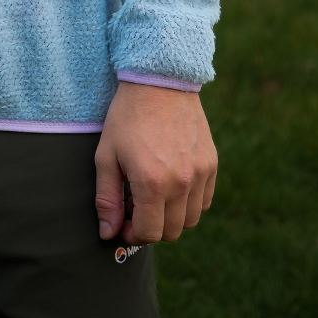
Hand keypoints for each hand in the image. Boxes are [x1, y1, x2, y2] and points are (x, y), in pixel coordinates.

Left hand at [95, 81, 216, 245]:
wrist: (159, 81)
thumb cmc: (127, 117)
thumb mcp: (106, 155)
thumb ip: (107, 199)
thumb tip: (108, 234)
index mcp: (152, 183)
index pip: (149, 233)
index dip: (132, 235)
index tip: (123, 224)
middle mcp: (181, 183)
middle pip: (171, 232)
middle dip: (151, 228)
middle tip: (135, 209)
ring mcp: (200, 174)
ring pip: (191, 220)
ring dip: (172, 217)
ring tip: (154, 196)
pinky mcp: (211, 163)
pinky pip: (205, 201)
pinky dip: (190, 203)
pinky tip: (172, 185)